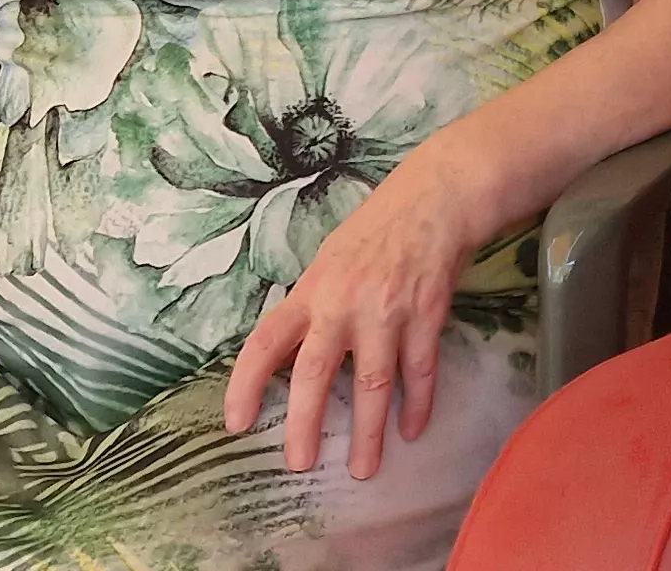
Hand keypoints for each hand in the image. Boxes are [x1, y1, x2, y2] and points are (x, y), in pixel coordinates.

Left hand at [220, 155, 480, 479]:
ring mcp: (387, 311)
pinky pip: (420, 370)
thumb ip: (311, 309)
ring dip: (369, 430)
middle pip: (315, 372)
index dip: (245, 384)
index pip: (266, 342)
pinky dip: (417, 403)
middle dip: (305, 423)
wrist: (435, 201)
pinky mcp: (426, 315)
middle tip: (299, 464)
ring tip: (364, 468)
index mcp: (310, 290)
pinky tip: (411, 430)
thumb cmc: (376, 231)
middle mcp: (342, 304)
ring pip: (373, 382)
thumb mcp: (328, 263)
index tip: (235, 423)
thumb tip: (289, 358)